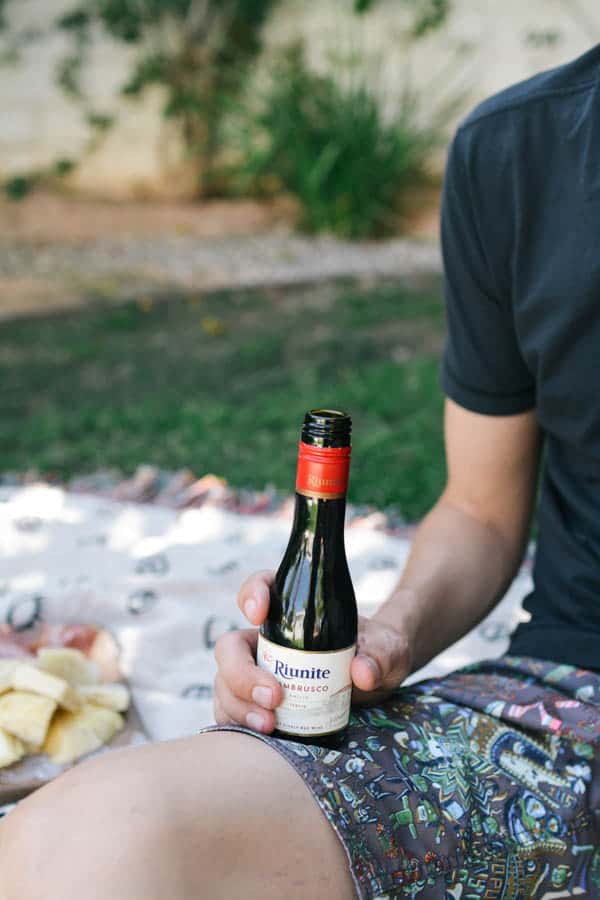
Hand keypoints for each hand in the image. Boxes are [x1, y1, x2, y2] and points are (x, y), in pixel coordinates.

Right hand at [213, 571, 411, 732]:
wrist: (378, 683)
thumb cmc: (379, 654)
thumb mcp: (388, 649)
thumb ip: (381, 654)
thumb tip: (362, 673)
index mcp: (292, 610)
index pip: (259, 588)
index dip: (251, 595)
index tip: (260, 614)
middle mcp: (267, 640)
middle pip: (231, 648)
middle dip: (242, 673)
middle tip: (275, 697)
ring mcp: (258, 673)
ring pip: (225, 684)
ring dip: (239, 706)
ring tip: (269, 726)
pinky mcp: (257, 705)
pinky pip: (232, 714)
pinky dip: (239, 726)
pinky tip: (261, 739)